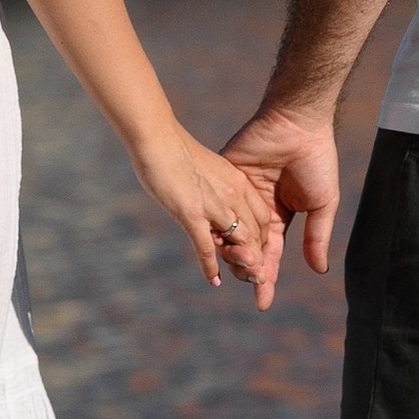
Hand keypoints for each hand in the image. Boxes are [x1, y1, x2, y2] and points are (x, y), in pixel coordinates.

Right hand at [130, 121, 280, 302]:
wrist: (157, 138)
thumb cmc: (175, 150)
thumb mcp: (208, 169)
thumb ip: (215, 187)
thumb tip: (212, 201)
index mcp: (238, 182)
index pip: (262, 217)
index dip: (261, 237)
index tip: (254, 250)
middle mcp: (232, 195)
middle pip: (255, 234)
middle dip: (257, 256)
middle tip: (255, 274)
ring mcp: (213, 206)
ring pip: (238, 243)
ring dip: (241, 264)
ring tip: (244, 279)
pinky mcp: (191, 213)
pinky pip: (206, 247)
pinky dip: (210, 267)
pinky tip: (213, 280)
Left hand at [220, 100, 342, 290]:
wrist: (297, 122)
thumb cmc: (315, 160)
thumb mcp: (322, 203)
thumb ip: (317, 236)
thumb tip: (318, 271)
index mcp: (279, 218)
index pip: (270, 257)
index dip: (266, 280)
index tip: (262, 304)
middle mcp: (255, 211)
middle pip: (246, 251)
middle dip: (249, 270)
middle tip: (254, 278)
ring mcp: (237, 196)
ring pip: (228, 234)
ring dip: (233, 253)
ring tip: (242, 263)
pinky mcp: (223, 179)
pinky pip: (216, 207)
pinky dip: (215, 226)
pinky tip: (216, 242)